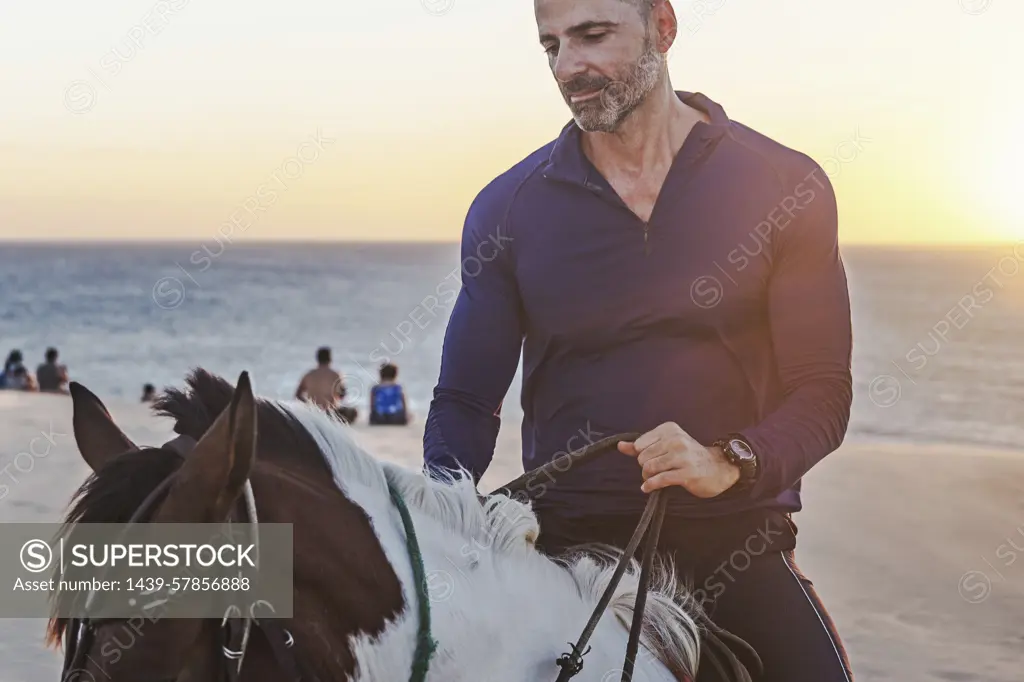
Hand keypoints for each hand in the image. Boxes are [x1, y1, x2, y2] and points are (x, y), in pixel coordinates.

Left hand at [617, 422, 739, 497]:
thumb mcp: (666, 445)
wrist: (719, 468)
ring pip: (649, 468)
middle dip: (644, 467)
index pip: (640, 444)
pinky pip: (660, 480)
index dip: (641, 455)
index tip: (650, 459)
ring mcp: (682, 456)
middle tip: (653, 471)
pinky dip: (650, 485)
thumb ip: (641, 446)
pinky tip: (648, 488)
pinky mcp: (687, 473)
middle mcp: (676, 440)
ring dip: (647, 477)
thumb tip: (620, 446)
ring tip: (652, 479)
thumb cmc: (689, 457)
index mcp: (670, 430)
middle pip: (643, 457)